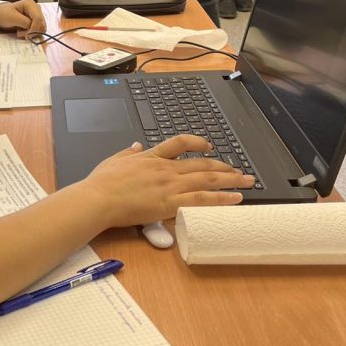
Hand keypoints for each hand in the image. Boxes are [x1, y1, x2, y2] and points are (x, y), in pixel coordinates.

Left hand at [0, 0, 45, 37]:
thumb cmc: (4, 15)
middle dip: (32, 31)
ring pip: (42, 28)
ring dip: (32, 33)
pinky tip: (24, 32)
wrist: (0, 15)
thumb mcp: (12, 18)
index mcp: (30, 4)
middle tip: (20, 33)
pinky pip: (39, 30)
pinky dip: (33, 33)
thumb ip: (24, 22)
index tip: (25, 35)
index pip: (38, 18)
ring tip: (20, 32)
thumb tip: (33, 28)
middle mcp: (36, 8)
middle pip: (42, 23)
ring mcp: (37, 14)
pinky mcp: (37, 20)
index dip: (33, 29)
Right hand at [78, 135, 255, 226]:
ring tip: (247, 182)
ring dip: (231, 180)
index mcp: (151, 157)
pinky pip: (201, 200)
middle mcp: (165, 169)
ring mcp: (170, 186)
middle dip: (225, 167)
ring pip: (207, 180)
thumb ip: (128, 153)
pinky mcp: (170, 204)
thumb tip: (135, 145)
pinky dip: (221, 199)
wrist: (98, 199)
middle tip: (240, 171)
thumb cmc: (102, 183)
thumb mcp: (114, 160)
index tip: (208, 147)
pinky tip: (235, 199)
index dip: (197, 142)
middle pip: (202, 164)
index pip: (180, 143)